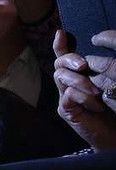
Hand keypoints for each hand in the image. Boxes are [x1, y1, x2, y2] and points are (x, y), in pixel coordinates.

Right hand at [53, 29, 115, 150]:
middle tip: (84, 65)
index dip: (60, 45)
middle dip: (70, 59)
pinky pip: (68, 95)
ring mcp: (65, 98)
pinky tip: (97, 106)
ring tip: (97, 91)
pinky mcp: (66, 111)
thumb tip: (99, 54)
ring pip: (61, 77)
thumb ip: (101, 72)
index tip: (61, 33)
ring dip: (80, 81)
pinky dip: (84, 98)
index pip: (64, 58)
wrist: (115, 136)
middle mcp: (67, 86)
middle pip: (58, 64)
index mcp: (78, 77)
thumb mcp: (110, 85)